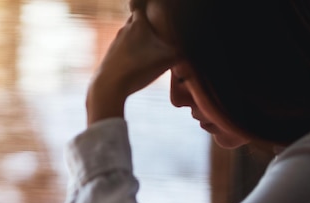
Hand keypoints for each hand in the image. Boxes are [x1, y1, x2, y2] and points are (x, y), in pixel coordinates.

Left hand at [86, 9, 176, 124]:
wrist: (108, 87)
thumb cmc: (138, 69)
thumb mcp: (168, 59)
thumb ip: (184, 51)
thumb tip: (200, 49)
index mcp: (138, 25)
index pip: (140, 5)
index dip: (148, 5)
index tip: (153, 7)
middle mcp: (123, 31)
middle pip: (134, 20)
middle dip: (144, 22)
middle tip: (154, 26)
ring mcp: (114, 45)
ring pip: (127, 36)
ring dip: (137, 39)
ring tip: (147, 46)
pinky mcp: (109, 59)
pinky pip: (122, 51)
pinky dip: (129, 53)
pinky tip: (135, 62)